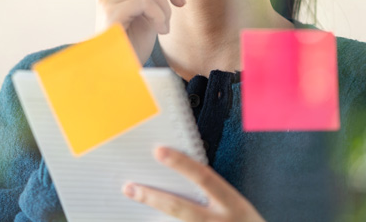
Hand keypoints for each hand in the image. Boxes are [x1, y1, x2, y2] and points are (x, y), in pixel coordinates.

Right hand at [96, 0, 185, 62]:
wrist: (115, 72)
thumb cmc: (131, 48)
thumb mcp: (148, 17)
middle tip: (180, 3)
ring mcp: (107, 1)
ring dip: (165, 9)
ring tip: (163, 27)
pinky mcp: (111, 12)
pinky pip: (146, 2)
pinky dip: (159, 16)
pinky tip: (159, 31)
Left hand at [122, 147, 266, 221]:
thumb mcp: (236, 207)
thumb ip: (212, 194)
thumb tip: (177, 178)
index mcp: (232, 204)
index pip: (204, 177)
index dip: (181, 163)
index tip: (158, 150)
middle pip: (179, 208)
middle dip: (151, 197)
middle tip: (129, 187)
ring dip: (153, 217)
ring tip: (134, 201)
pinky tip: (149, 219)